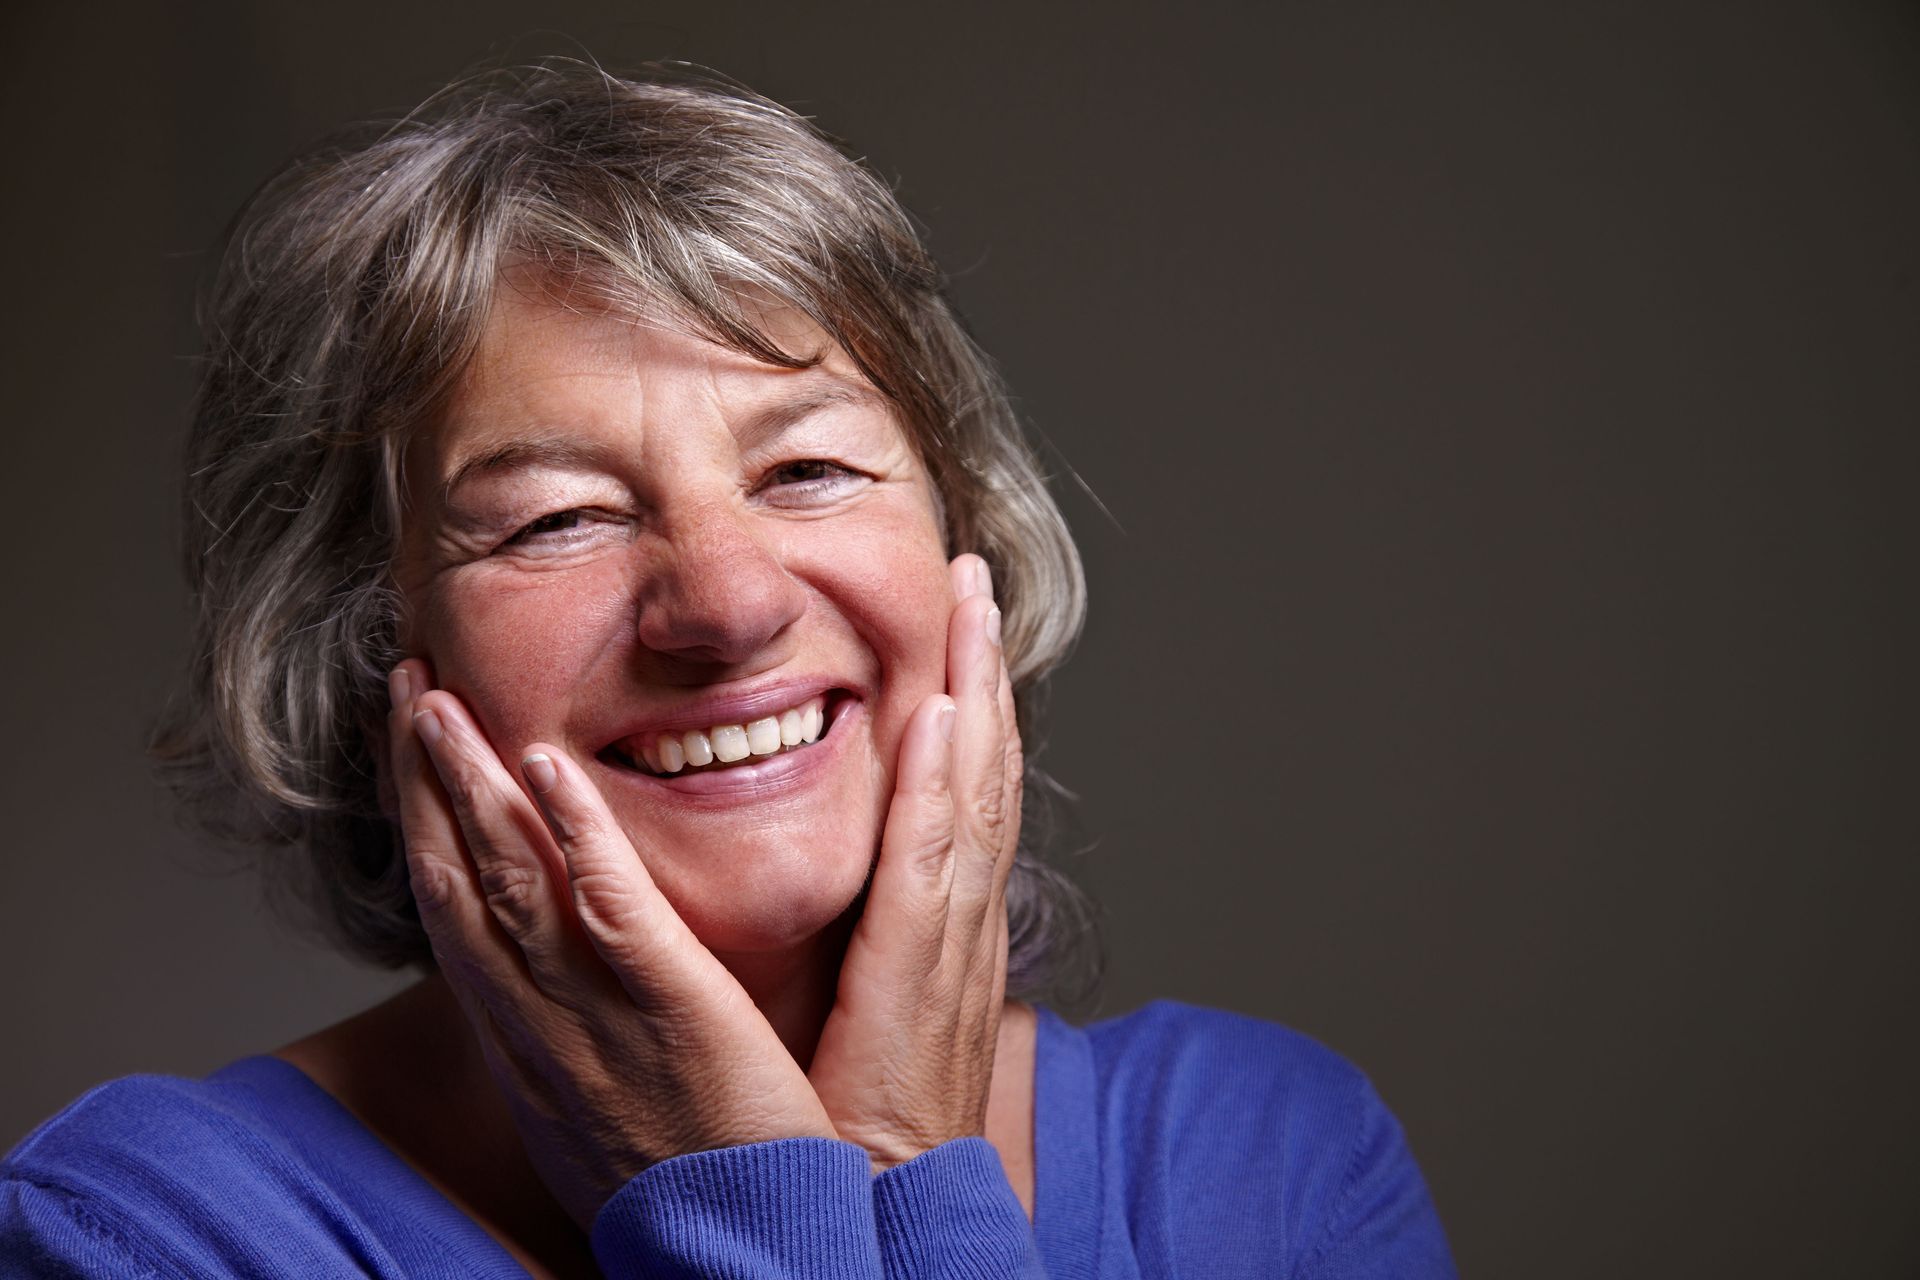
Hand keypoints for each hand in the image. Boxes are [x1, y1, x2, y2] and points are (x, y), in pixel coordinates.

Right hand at [388, 660, 836, 1227]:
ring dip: (465, 784)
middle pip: (455, 881)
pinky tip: (546, 766)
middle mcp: (536, 1022)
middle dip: (419, 780)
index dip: (423, 825)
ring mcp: (593, 1014)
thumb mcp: (594, 1109)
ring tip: (434, 697)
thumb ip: (575, 1035)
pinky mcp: (671, 1009)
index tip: (407, 750)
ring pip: (506, 881)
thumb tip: (559, 990)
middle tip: (402, 684)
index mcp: (526, 1040)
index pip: (455, 915)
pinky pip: (610, 911)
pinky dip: (573, 834)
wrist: (735, 1262)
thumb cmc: (679, 1189)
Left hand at [806, 553, 1022, 1168]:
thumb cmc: (858, 1121)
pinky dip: (940, 789)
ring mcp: (951, 947)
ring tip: (969, 610)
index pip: (962, 795)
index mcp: (943, 928)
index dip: (967, 706)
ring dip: (974, 696)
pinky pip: (931, 866)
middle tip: (973, 581)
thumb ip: (866, 936)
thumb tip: (846, 886)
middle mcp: (961, 923)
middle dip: (980, 672)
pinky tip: (937, 719)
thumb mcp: (871, 1007)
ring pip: (973, 796)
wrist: (883, 1218)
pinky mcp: (917, 980)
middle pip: (983, 773)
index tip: (957, 628)